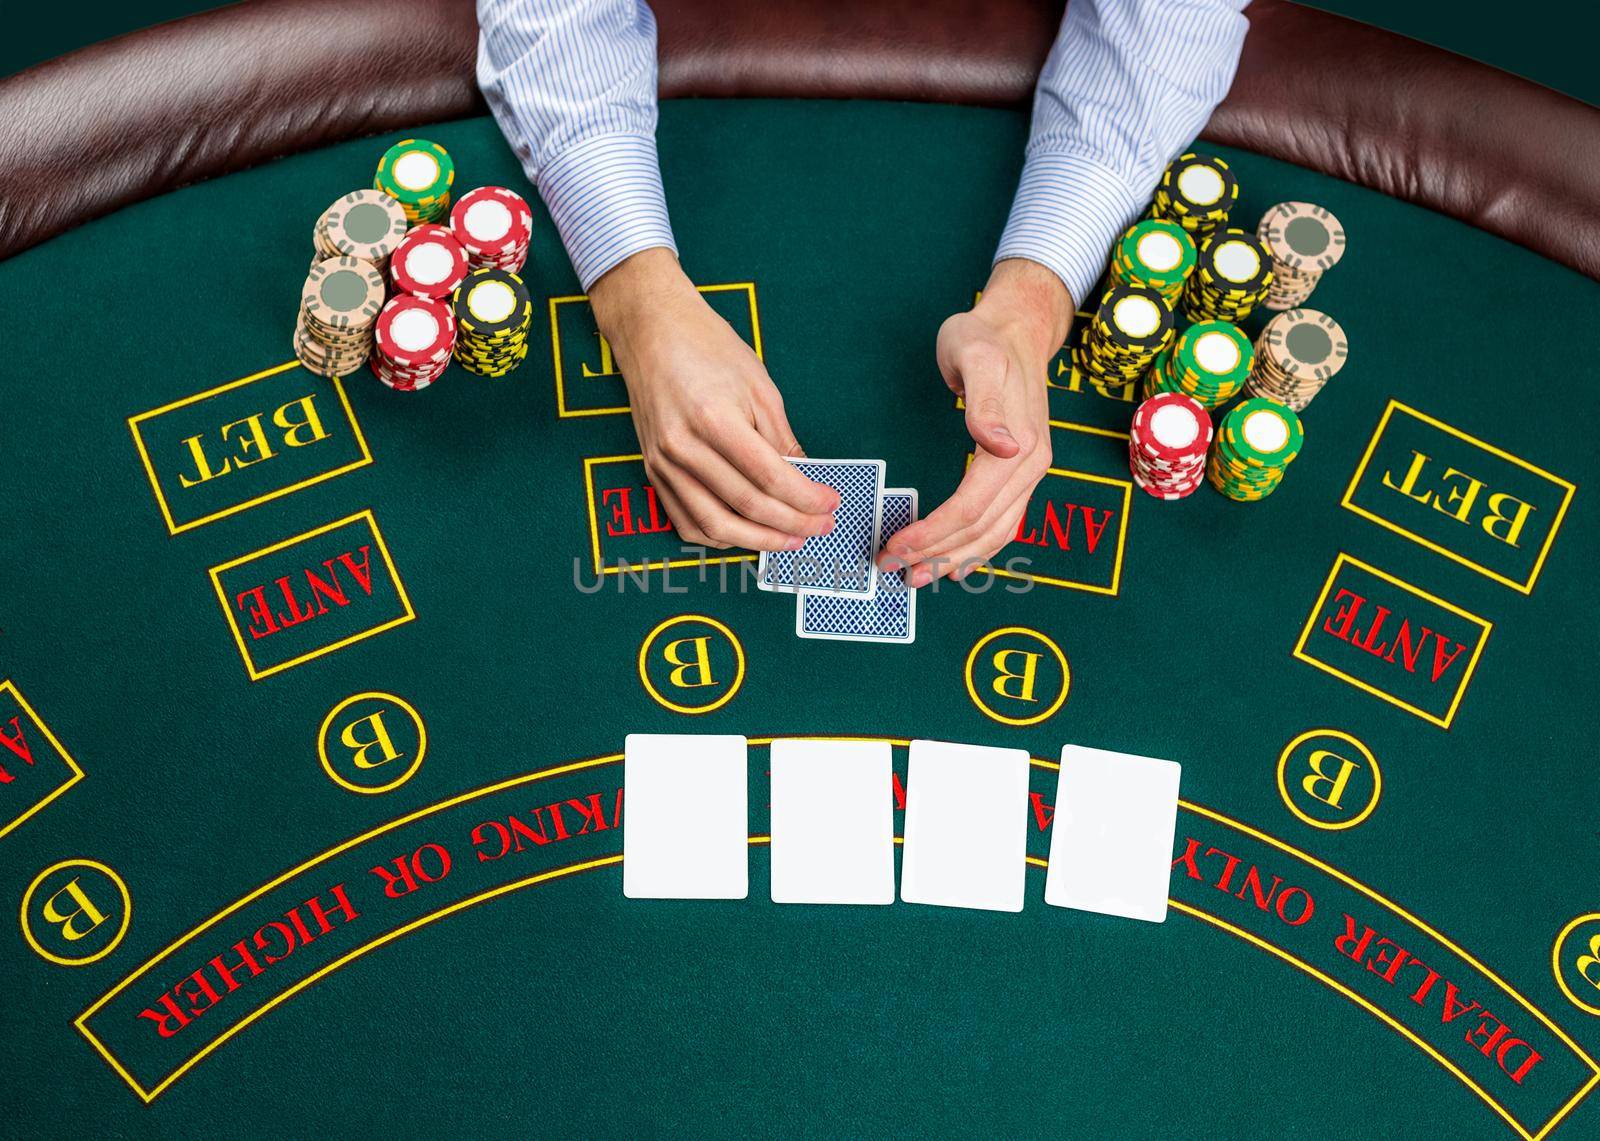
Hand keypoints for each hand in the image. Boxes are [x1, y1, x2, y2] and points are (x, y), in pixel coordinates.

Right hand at [589, 249, 838, 551]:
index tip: (829, 504)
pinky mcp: (653, 471)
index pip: (770, 478)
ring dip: (758, 541)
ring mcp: (664, 463)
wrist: (652, 331)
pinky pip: (686, 521)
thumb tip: (804, 479)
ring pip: (715, 525)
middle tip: (819, 526)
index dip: (806, 499)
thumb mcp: (759, 386)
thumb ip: (781, 439)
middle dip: (792, 524)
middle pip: (747, 506)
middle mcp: (684, 447)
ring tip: (789, 539)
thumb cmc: (706, 348)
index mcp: (715, 419)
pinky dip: (719, 536)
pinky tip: (746, 533)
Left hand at [881, 258, 1072, 586]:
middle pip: (981, 528)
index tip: (896, 545)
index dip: (934, 532)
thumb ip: (986, 403)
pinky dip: (978, 548)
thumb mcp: (977, 356)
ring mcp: (1029, 471)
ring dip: (956, 559)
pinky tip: (954, 561)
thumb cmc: (986, 337)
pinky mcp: (1021, 472)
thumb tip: (1002, 445)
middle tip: (892, 567)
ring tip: (918, 576)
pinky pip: (1003, 522)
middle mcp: (1030, 464)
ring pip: (995, 532)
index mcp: (1018, 445)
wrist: (1016, 328)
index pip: (972, 506)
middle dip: (936, 554)